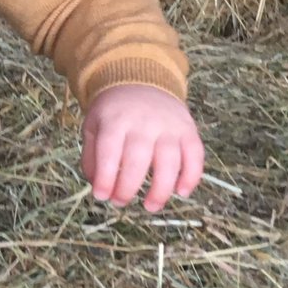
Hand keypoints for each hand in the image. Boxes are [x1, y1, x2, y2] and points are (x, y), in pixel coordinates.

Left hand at [81, 85, 203, 212]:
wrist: (141, 80)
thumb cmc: (114, 112)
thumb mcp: (93, 126)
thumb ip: (92, 156)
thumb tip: (98, 186)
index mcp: (115, 120)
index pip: (109, 152)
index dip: (105, 177)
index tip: (101, 196)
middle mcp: (143, 122)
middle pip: (138, 159)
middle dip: (128, 187)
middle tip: (120, 203)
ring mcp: (169, 126)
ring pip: (169, 161)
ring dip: (160, 189)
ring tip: (150, 206)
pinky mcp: (188, 130)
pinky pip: (195, 155)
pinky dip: (191, 177)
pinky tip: (181, 192)